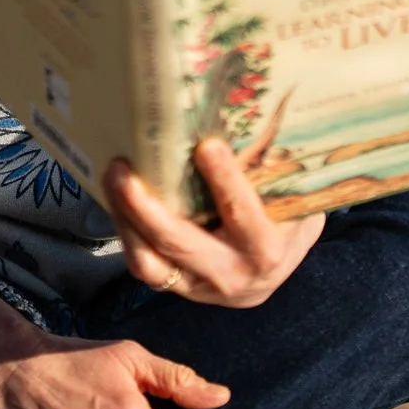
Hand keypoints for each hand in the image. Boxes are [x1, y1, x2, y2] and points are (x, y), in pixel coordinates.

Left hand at [103, 139, 324, 308]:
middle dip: (145, 206)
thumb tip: (255, 119)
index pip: (243, 214)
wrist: (278, 272)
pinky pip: (144, 266)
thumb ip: (280, 174)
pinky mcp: (177, 288)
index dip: (225, 180)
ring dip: (125, 220)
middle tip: (122, 168)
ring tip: (111, 179)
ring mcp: (200, 287)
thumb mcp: (296, 200)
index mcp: (267, 250)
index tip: (206, 145)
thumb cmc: (287, 223)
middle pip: (179, 243)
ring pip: (150, 262)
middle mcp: (232, 275)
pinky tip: (115, 201)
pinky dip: (126, 234)